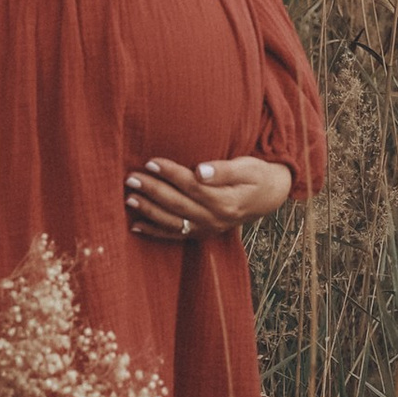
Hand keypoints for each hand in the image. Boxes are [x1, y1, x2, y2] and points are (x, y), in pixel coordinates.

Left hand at [125, 154, 293, 242]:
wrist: (268, 196)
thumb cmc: (256, 175)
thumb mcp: (247, 167)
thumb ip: (223, 170)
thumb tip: (200, 171)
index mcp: (226, 201)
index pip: (192, 186)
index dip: (171, 174)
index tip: (151, 161)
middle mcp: (215, 219)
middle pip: (178, 204)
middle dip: (153, 191)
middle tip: (131, 178)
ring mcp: (208, 229)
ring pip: (173, 222)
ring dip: (149, 211)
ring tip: (129, 198)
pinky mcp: (202, 233)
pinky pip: (175, 235)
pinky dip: (154, 231)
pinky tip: (135, 225)